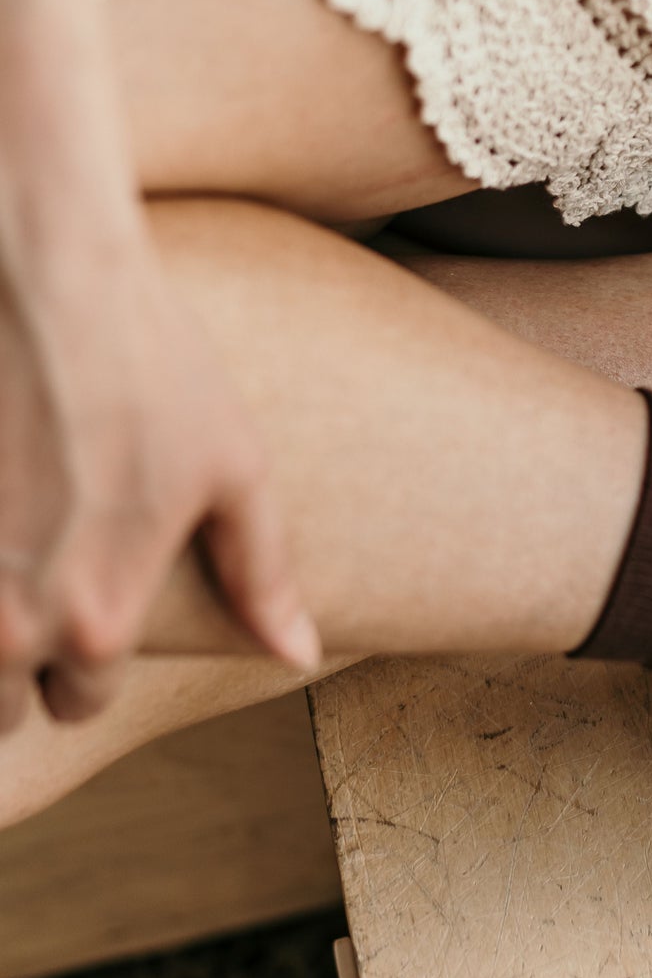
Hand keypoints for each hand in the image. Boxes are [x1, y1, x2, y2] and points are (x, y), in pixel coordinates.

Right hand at [0, 0, 319, 729]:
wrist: (43, 274)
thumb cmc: (152, 369)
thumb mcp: (234, 471)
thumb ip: (261, 577)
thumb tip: (297, 656)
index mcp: (95, 618)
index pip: (82, 703)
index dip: (92, 666)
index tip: (95, 616)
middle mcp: (4, 617)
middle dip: (21, 661)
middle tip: (44, 585)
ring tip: (12, 559)